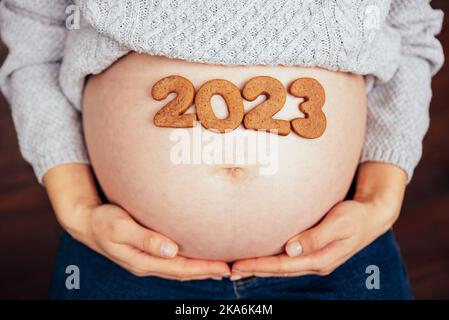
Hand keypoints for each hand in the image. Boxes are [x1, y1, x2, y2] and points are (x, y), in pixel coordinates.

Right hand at [44, 164, 230, 280]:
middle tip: (233, 269)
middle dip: (208, 271)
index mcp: (143, 261)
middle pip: (184, 272)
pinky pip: (174, 261)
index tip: (225, 267)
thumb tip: (170, 250)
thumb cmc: (103, 221)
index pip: (181, 268)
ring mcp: (148, 259)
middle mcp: (148, 263)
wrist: (87, 222)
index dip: (204, 269)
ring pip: (180, 268)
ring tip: (222, 267)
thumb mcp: (120, 228)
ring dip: (201, 269)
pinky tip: (198, 256)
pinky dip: (189, 261)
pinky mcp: (148, 251)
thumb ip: (145, 239)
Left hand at [231, 162, 406, 278]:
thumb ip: (316, 237)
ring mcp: (315, 258)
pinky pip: (289, 259)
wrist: (372, 216)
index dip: (259, 265)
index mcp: (320, 259)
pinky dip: (272, 260)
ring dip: (261, 267)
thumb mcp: (339, 224)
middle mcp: (315, 263)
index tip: (238, 264)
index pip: (283, 265)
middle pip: (279, 269)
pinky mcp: (314, 250)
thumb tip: (292, 249)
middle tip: (229, 268)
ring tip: (239, 267)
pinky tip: (262, 257)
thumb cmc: (356, 216)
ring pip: (282, 266)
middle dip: (254, 269)